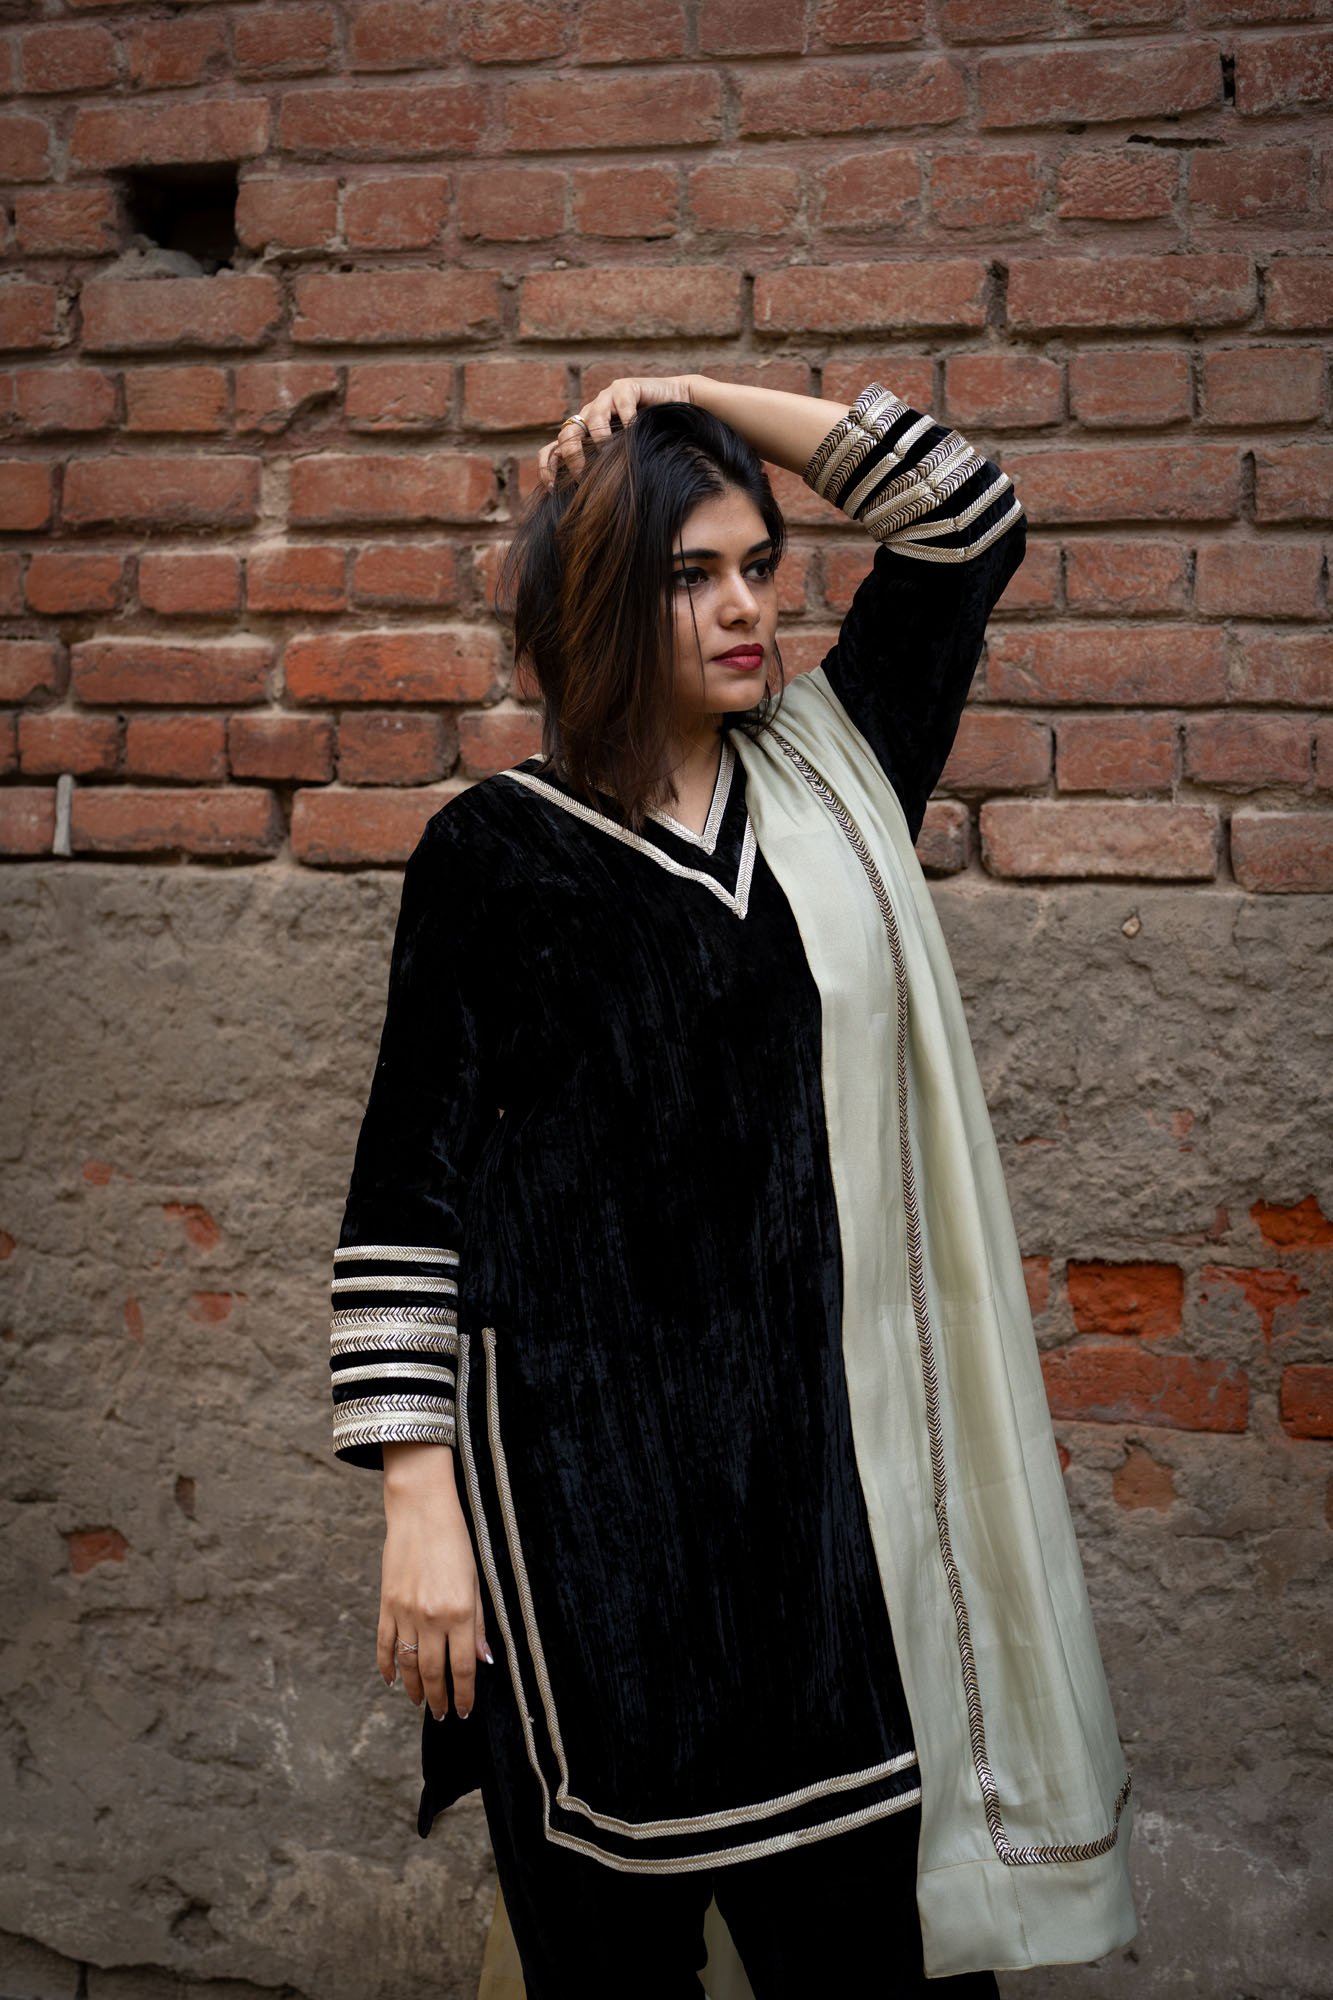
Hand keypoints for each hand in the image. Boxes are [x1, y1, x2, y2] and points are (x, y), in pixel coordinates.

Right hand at [377, 1443, 491, 1721]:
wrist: (421, 1512)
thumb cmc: (457, 1542)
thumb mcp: (477, 1581)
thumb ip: (480, 1623)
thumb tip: (484, 1660)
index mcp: (459, 1612)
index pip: (463, 1667)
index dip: (464, 1694)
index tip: (464, 1711)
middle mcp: (431, 1617)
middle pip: (432, 1672)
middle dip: (439, 1698)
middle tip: (442, 1715)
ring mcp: (405, 1612)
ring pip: (407, 1664)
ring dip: (414, 1688)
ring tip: (420, 1702)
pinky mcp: (386, 1604)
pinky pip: (385, 1644)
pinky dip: (386, 1665)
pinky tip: (390, 1680)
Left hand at [538, 373, 696, 489]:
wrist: (677, 407)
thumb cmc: (650, 438)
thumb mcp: (623, 459)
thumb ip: (606, 473)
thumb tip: (592, 506)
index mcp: (585, 433)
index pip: (555, 448)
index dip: (548, 466)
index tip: (552, 488)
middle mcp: (591, 414)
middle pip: (567, 434)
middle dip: (573, 457)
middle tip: (585, 476)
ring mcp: (607, 399)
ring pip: (593, 419)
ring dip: (601, 440)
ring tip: (612, 454)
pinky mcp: (626, 388)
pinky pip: (621, 403)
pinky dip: (627, 420)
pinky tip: (635, 431)